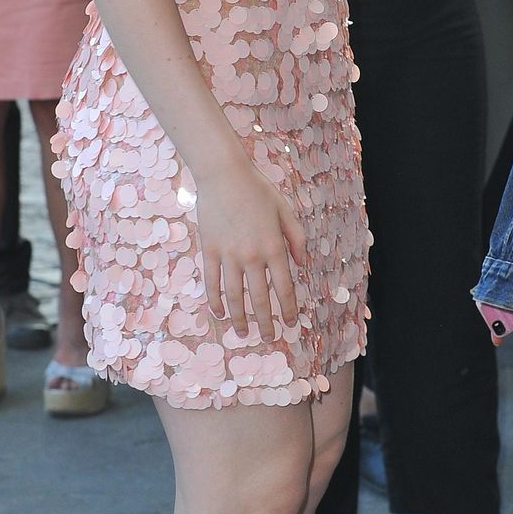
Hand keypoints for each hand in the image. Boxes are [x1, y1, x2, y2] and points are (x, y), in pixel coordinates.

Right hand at [194, 160, 306, 341]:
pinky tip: (219, 313)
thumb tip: (303, 265)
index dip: (287, 309)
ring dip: (239, 318)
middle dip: (265, 322)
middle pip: (259, 298)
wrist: (224, 174)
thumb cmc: (258, 190)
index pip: (283, 287)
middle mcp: (252, 256)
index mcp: (274, 247)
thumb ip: (296, 238)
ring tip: (242, 333)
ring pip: (234, 296)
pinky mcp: (209, 250)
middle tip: (267, 338)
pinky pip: (212, 282)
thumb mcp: (286, 210)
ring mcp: (229, 255)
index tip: (289, 323)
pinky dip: (215, 300)